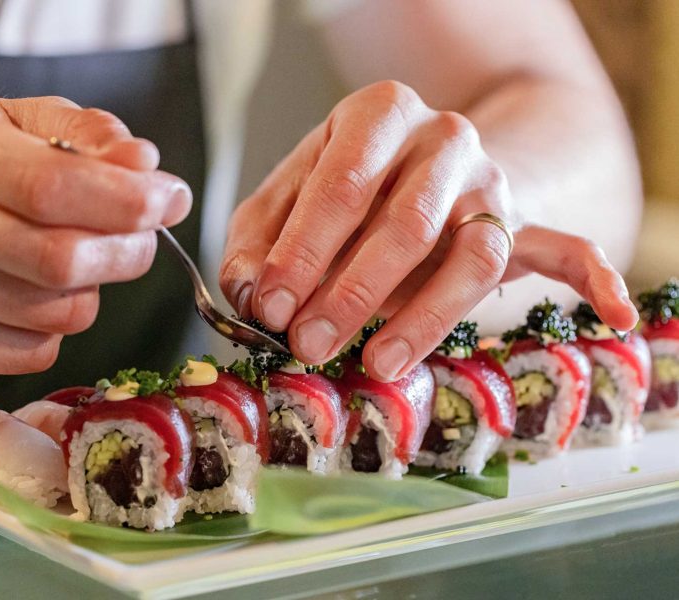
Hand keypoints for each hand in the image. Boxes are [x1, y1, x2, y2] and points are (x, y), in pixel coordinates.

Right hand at [0, 96, 191, 374]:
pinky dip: (58, 327)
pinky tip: (34, 295)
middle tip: (142, 237)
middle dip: (129, 252)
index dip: (127, 200)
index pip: (50, 185)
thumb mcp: (22, 126)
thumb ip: (89, 135)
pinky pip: (39, 352)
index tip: (170, 200)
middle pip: (61, 260)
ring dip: (93, 289)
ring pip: (62, 313)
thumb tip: (144, 166)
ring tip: (72, 261)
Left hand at [220, 81, 636, 380]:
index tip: (270, 305)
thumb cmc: (339, 186)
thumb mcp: (282, 199)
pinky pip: (563, 246)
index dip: (302, 250)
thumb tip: (247, 294)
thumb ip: (257, 240)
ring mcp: (488, 182)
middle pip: (405, 222)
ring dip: (424, 314)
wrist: (417, 159)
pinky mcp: (519, 222)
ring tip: (380, 362)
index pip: (341, 184)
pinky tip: (615, 313)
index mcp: (377, 115)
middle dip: (351, 292)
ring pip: (471, 254)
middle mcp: (442, 139)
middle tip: (309, 344)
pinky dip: (592, 278)